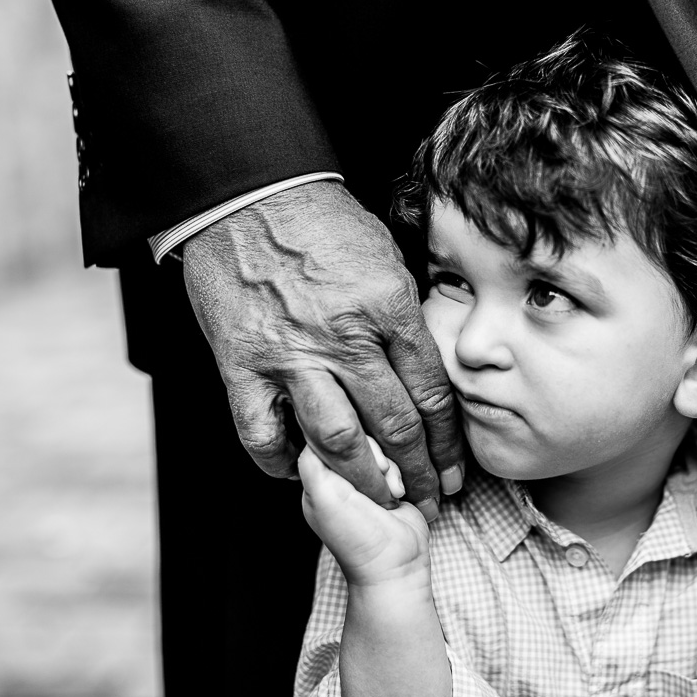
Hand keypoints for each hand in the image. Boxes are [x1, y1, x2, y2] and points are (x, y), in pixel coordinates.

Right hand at [182, 181, 463, 514]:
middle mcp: (344, 337)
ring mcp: (290, 355)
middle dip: (418, 474)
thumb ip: (406, 315)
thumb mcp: (387, 255)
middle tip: (429, 501)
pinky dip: (281, 463)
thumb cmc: (322, 220)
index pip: (431, 392)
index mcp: (388, 306)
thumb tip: (426, 369)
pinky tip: (299, 473)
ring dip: (362, 480)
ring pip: (336, 441)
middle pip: (394, 425)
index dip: (448, 443)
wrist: (247, 194)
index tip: (456, 471)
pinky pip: (262, 434)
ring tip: (379, 502)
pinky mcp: (240, 366)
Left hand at [300, 438, 430, 585]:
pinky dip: (402, 473)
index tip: (359, 462)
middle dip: (373, 456)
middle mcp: (339, 474)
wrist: (397, 565)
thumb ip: (312, 461)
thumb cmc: (357, 539)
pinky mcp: (391, 481)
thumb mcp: (324, 496)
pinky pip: (399, 457)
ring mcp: (367, 477)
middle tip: (378, 483)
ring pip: (381, 444)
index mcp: (316, 477)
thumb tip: (316, 428)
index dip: (348, 441)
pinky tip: (399, 493)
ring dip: (390, 467)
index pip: (326, 432)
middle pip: (357, 435)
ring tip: (390, 493)